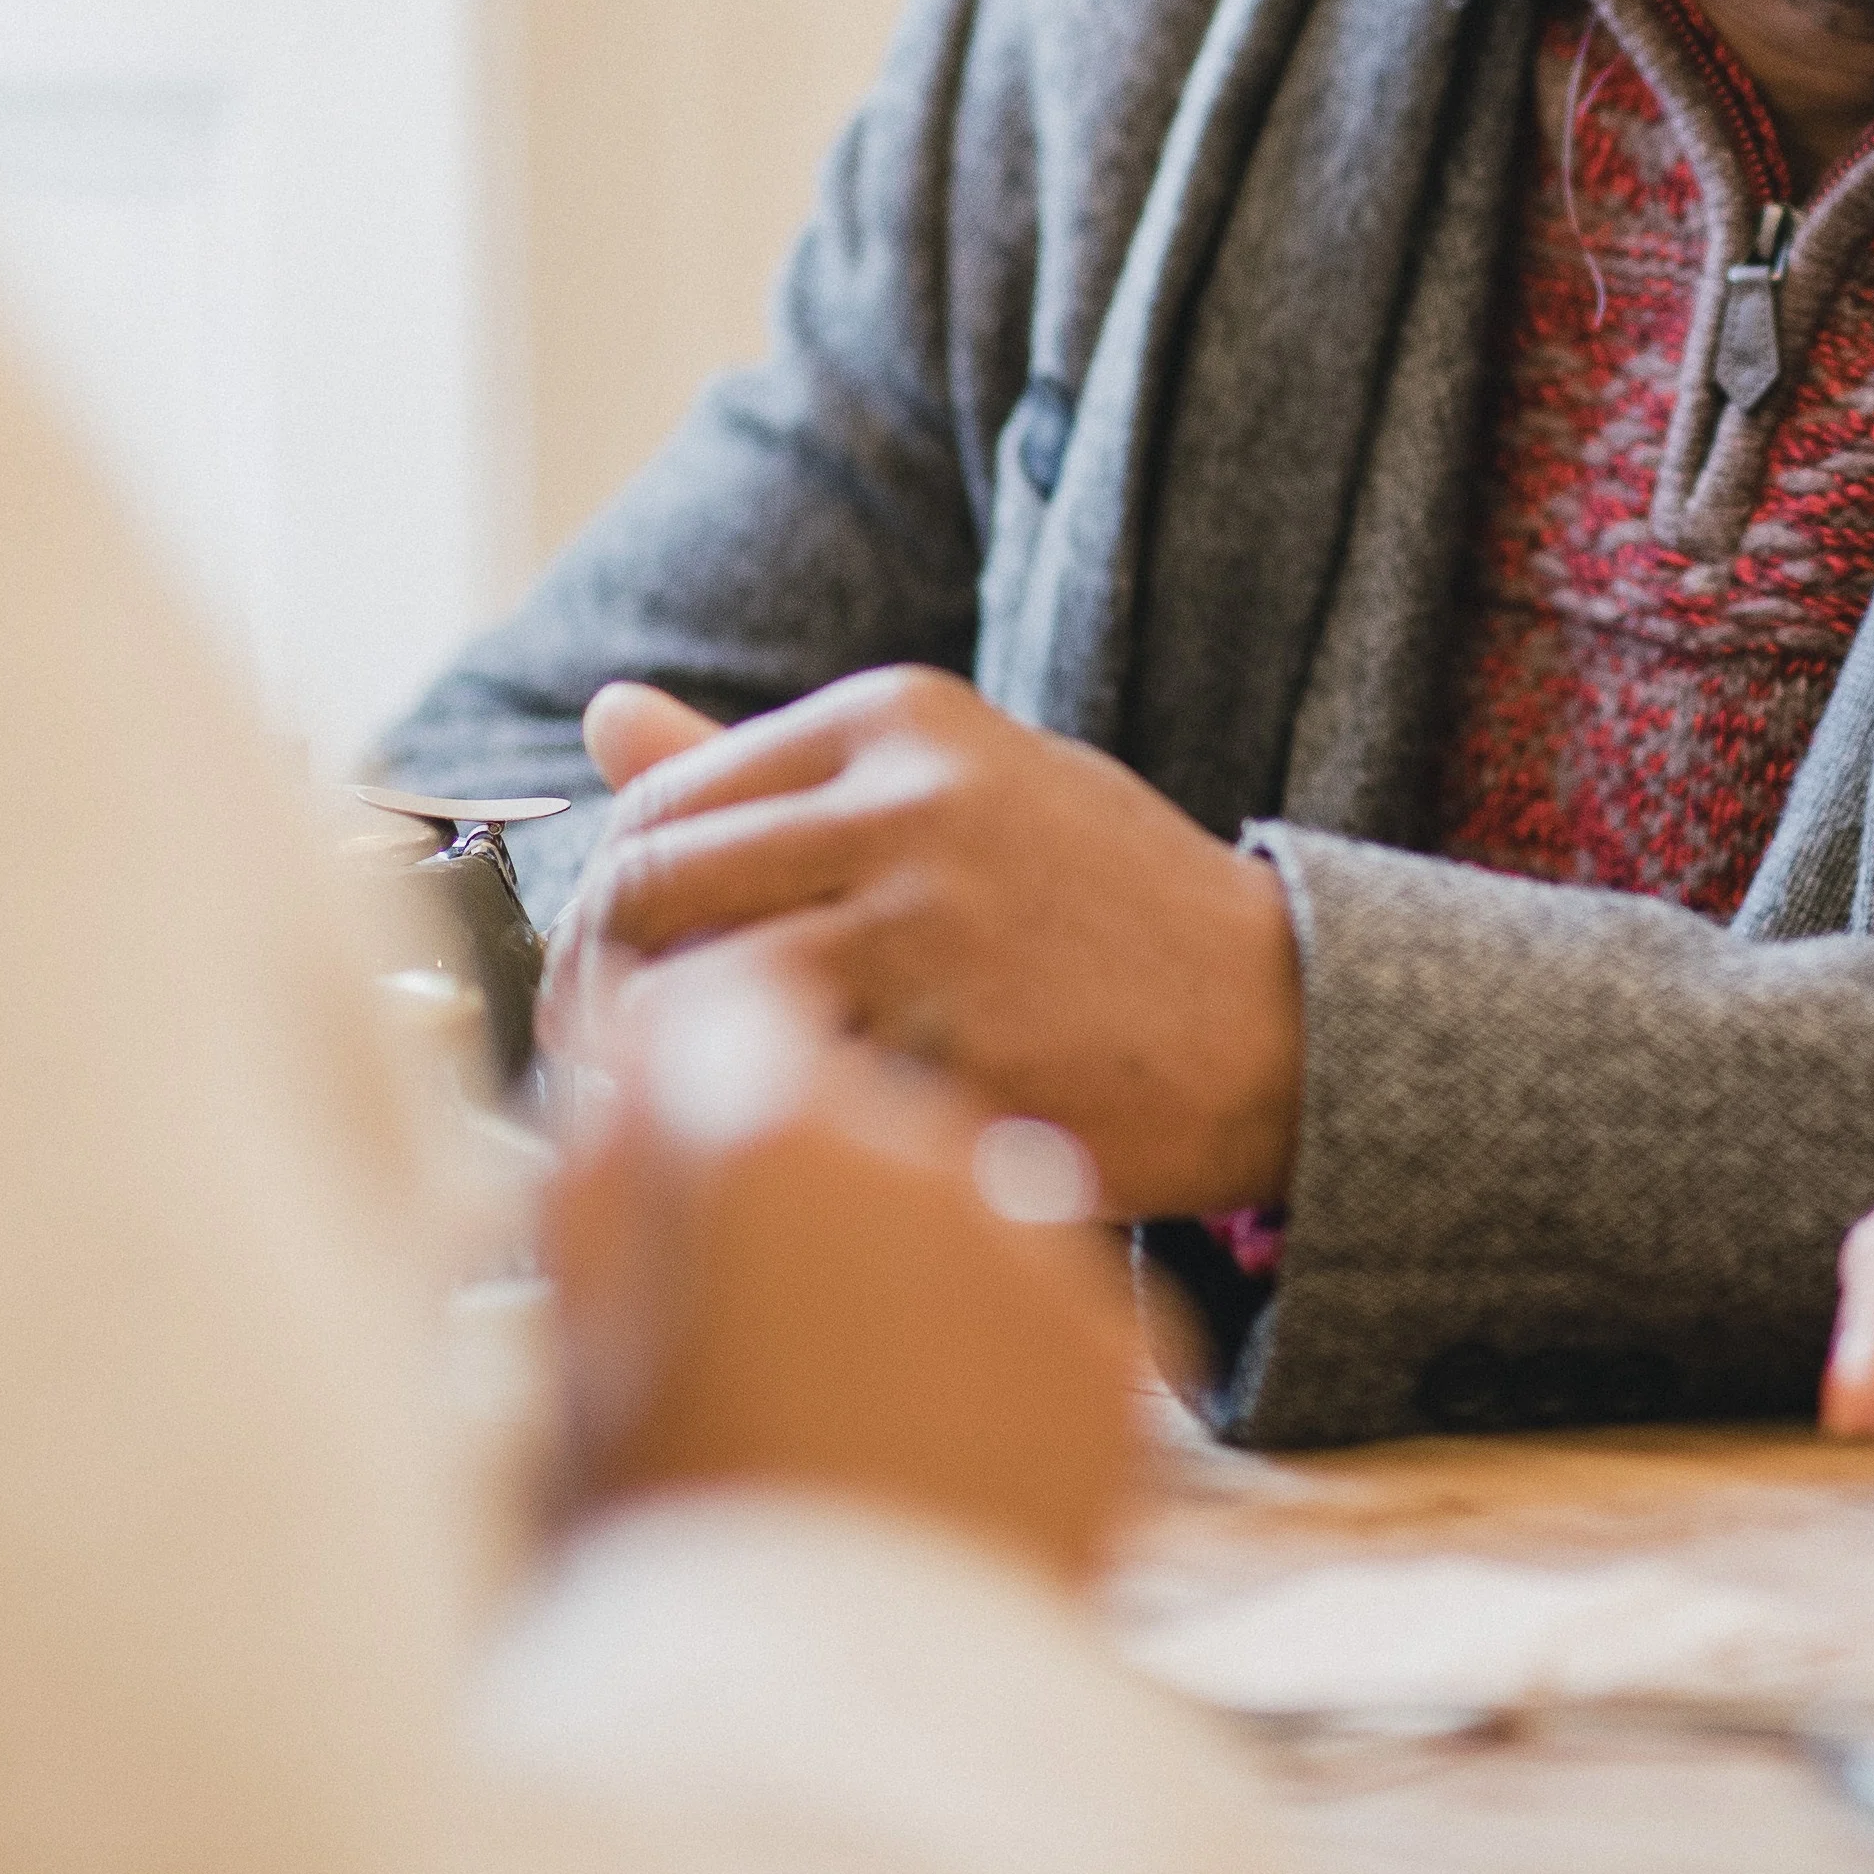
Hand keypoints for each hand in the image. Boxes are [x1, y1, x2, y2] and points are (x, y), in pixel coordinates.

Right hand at [542, 943, 1141, 1584]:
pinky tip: (929, 1453)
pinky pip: (1043, 1315)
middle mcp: (921, 1154)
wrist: (843, 1726)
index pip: (724, 1014)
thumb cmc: (662, 1539)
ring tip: (839, 1405)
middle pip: (847, 1114)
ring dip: (904, 1266)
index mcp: (762, 1131)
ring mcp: (1036, 1249)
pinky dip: (992, 1361)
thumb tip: (614, 1068)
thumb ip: (592, 1175)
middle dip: (800, 1178)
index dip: (687, 1072)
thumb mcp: (572, 1346)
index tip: (670, 1130)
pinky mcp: (1119, 1351)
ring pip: (956, 1209)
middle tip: (746, 1310)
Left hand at [569, 670, 1302, 1214]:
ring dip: (647, 1077)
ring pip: (686, 995)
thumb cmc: (1104, 916)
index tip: (607, 991)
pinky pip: (775, 1086)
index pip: (659, 809)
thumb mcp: (959, 797)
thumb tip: (605, 714)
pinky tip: (764, 1159)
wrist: (1279, 1020)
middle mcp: (903, 793)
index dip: (600, 917)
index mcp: (893, 717)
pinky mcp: (952, 1035)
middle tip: (604, 1072)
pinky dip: (742, 1134)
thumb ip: (779, 776)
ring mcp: (927, 914)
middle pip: (646, 890)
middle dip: (594, 992)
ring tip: (667, 1126)